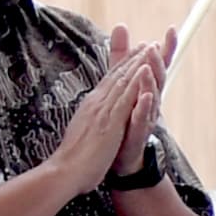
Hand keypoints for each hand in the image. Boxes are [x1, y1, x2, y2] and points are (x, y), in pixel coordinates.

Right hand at [52, 30, 158, 195]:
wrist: (65, 171)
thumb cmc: (72, 160)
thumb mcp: (82, 134)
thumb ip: (88, 124)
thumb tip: (89, 121)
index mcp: (91, 107)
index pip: (108, 82)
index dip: (121, 68)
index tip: (133, 56)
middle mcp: (96, 103)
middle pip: (116, 76)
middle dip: (132, 59)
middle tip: (145, 44)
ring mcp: (103, 110)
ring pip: (122, 81)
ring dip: (137, 63)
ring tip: (150, 48)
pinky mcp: (110, 120)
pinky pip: (126, 97)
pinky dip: (135, 81)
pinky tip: (145, 70)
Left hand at [117, 27, 178, 164]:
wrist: (119, 154)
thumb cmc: (124, 116)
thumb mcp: (122, 81)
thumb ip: (121, 55)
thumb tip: (120, 25)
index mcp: (147, 88)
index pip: (158, 64)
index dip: (167, 48)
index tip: (172, 29)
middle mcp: (151, 101)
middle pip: (158, 78)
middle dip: (157, 62)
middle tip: (155, 46)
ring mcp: (146, 117)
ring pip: (151, 98)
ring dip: (151, 82)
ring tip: (148, 68)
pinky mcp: (137, 133)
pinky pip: (141, 120)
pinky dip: (143, 108)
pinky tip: (143, 98)